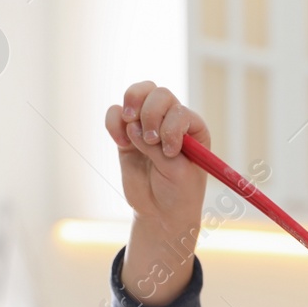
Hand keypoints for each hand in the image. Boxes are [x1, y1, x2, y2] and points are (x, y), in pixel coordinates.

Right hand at [104, 82, 210, 305]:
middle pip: (159, 94)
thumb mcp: (177, 173)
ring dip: (132, 106)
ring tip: (130, 132)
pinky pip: (116, 113)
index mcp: (194, 129)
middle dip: (151, 113)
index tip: (170, 151)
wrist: (161, 212)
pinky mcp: (127, 135)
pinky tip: (120, 142)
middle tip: (149, 140)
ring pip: (138, 93)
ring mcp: (148, 125)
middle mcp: (172, 121)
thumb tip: (133, 127)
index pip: (180, 110)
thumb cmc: (179, 192)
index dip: (172, 126)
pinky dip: (113, 121)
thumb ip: (158, 150)